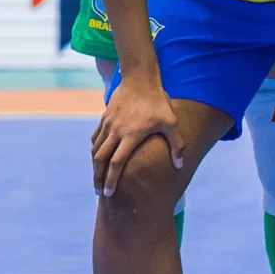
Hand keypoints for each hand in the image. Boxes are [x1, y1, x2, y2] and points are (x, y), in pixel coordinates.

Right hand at [91, 71, 180, 195]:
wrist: (140, 80)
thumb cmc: (158, 102)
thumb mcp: (171, 122)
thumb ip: (176, 144)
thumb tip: (180, 164)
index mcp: (130, 136)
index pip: (117, 163)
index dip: (112, 179)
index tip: (109, 193)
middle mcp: (115, 132)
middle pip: (100, 160)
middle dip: (98, 178)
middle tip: (99, 192)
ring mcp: (107, 125)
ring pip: (95, 150)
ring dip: (95, 166)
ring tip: (98, 178)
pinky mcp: (104, 118)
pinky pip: (95, 138)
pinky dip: (95, 149)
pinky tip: (98, 157)